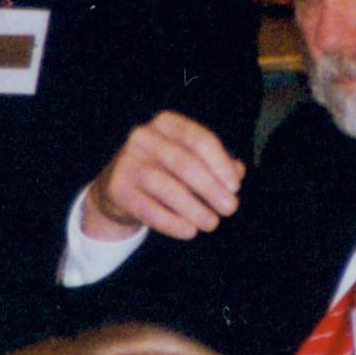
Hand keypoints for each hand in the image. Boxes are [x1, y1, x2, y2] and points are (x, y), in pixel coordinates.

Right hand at [82, 111, 244, 240]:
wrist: (118, 185)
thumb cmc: (164, 169)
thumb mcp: (190, 158)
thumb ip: (216, 163)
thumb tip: (238, 171)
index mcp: (166, 123)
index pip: (199, 140)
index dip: (220, 164)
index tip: (235, 187)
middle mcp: (143, 136)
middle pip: (185, 164)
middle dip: (212, 189)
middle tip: (230, 208)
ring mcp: (127, 161)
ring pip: (168, 188)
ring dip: (195, 209)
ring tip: (211, 223)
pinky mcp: (117, 188)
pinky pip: (149, 209)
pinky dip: (173, 223)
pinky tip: (189, 231)